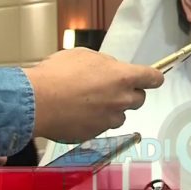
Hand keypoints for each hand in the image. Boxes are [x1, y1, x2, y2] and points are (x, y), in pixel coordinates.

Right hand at [23, 48, 163, 141]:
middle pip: (139, 99)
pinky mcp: (96, 134)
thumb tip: (111, 70)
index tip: (153, 78)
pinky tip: (77, 112)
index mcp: (123, 77)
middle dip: (129, 94)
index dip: (153, 77)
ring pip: (120, 115)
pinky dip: (94, 120)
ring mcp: (109, 120)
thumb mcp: (84, 55)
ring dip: (111, 109)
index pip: (152, 78)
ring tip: (88, 101)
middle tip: (110, 88)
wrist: (37, 101)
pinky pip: (101, 126)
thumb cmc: (58, 73)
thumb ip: (105, 64)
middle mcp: (121, 100)